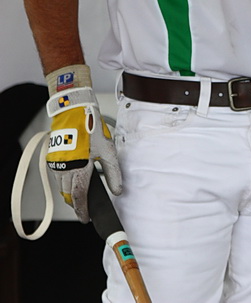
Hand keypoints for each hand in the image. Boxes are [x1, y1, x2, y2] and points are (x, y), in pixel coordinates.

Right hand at [46, 86, 121, 222]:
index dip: (82, 211)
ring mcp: (56, 163)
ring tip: (80, 193)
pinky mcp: (52, 157)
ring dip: (69, 193)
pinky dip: (64, 182)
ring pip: (61, 187)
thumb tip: (117, 190)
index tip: (86, 219)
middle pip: (68, 195)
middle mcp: (64, 169)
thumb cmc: (90, 128)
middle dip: (76, 204)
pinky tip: (73, 178)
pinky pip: (57, 176)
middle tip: (85, 208)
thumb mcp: (107, 150)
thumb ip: (113, 173)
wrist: (73, 111)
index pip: (79, 198)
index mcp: (78, 169)